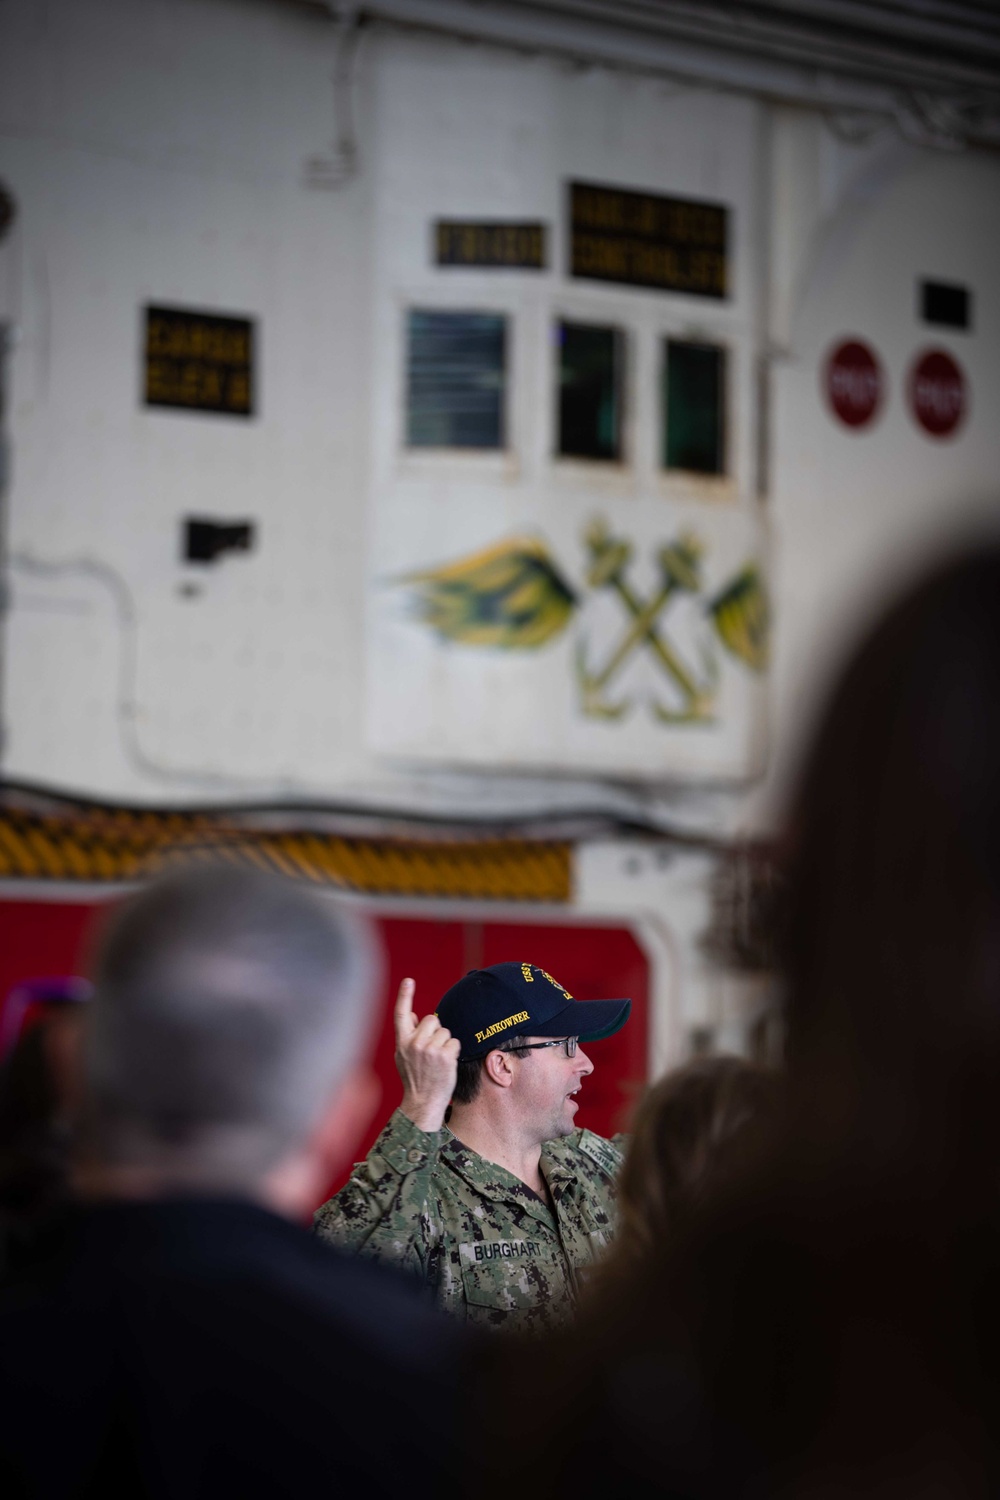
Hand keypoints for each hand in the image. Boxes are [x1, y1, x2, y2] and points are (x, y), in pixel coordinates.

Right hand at [394, 977, 460, 1133]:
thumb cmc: (414, 1080)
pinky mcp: (445, 1056)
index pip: (401, 1014)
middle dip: (436, 1032)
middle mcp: (414, 1043)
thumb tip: (411, 1014)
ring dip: (445, 1043)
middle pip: (432, 1020)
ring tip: (438, 1061)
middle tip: (432, 1051)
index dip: (404, 996)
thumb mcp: (403, 1057)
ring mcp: (429, 1049)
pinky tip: (446, 1064)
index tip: (408, 981)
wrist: (422, 1103)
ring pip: (446, 1031)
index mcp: (402, 1042)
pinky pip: (455, 1042)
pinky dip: (454, 1052)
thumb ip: (407, 1035)